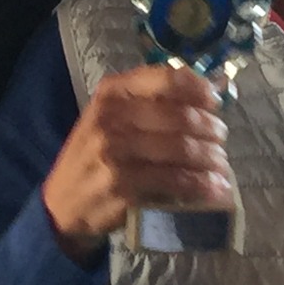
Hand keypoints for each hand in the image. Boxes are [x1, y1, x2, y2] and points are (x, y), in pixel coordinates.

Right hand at [41, 64, 231, 262]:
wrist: (61, 205)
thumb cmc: (94, 157)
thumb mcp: (109, 119)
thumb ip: (148, 104)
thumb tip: (208, 94)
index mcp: (111, 93)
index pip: (165, 79)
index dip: (198, 89)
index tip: (215, 102)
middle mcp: (110, 117)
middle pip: (179, 117)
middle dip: (211, 129)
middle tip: (221, 139)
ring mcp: (114, 152)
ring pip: (181, 149)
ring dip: (211, 159)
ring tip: (222, 165)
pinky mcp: (122, 186)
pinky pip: (174, 180)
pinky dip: (200, 184)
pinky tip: (214, 188)